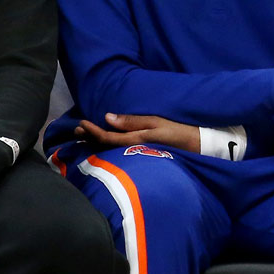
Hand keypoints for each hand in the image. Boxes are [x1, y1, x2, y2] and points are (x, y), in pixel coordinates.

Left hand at [75, 113, 199, 152]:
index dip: (93, 132)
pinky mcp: (141, 155)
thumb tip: (107, 117)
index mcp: (135, 142)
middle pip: (105, 146)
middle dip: (89, 138)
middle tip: (75, 130)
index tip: (81, 123)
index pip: (107, 138)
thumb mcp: (155, 122)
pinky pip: (118, 151)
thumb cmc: (177, 131)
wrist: (198, 146)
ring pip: (110, 150)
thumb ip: (132, 121)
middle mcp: (133, 151)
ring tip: (82, 135)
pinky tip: (101, 141)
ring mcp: (137, 155)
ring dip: (96, 142)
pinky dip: (107, 145)